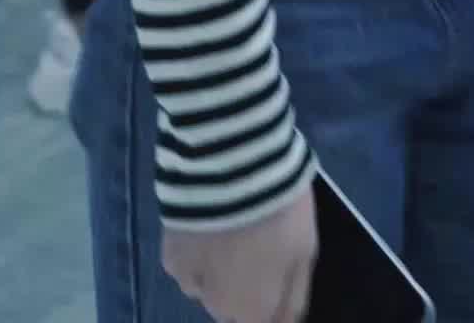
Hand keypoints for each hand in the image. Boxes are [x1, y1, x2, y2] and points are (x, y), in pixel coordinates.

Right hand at [163, 181, 318, 322]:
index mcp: (252, 311)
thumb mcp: (305, 250)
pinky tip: (209, 221)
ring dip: (219, 270)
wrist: (229, 167)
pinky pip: (188, 263)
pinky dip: (198, 250)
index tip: (277, 275)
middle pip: (235, 309)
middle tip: (258, 245)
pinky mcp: (168, 254)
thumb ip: (295, 296)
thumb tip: (286, 322)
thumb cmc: (277, 210)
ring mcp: (188, 281)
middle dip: (246, 288)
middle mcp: (217, 307)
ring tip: (233, 228)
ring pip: (209, 288)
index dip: (272, 303)